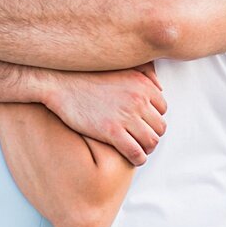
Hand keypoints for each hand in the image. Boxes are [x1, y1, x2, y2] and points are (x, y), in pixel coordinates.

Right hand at [37, 65, 167, 166]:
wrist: (62, 83)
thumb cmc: (90, 75)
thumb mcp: (122, 67)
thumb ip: (145, 74)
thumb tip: (160, 87)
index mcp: (143, 85)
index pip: (163, 109)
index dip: (153, 119)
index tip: (144, 124)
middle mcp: (139, 100)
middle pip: (160, 127)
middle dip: (152, 135)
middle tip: (141, 140)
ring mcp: (126, 116)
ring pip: (151, 141)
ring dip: (146, 149)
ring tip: (138, 150)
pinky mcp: (111, 132)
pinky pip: (136, 152)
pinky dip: (138, 159)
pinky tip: (132, 158)